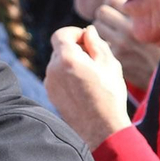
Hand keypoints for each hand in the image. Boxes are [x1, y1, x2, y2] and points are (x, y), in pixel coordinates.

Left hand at [44, 25, 131, 149]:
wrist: (101, 128)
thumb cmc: (109, 94)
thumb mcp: (109, 64)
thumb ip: (96, 43)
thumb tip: (88, 31)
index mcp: (67, 58)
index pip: (61, 34)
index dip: (74, 33)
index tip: (87, 40)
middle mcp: (52, 69)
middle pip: (60, 49)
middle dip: (75, 49)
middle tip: (95, 59)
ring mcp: (49, 83)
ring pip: (58, 64)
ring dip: (72, 63)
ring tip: (92, 76)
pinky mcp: (51, 95)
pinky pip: (57, 78)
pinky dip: (68, 76)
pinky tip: (84, 87)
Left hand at [94, 0, 159, 93]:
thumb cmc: (159, 43)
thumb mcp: (154, 21)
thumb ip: (136, 9)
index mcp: (140, 16)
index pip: (111, 0)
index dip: (112, 3)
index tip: (117, 10)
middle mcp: (129, 29)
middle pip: (101, 11)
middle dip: (104, 15)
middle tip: (111, 22)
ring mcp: (120, 44)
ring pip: (95, 27)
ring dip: (100, 28)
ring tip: (110, 33)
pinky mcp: (114, 57)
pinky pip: (98, 43)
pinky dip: (100, 43)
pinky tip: (110, 46)